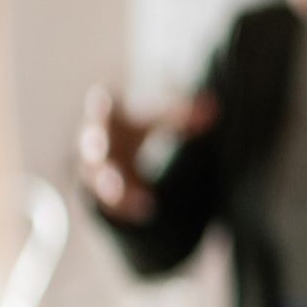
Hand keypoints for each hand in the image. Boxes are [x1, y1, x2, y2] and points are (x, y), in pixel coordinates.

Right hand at [78, 85, 213, 221]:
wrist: (112, 158)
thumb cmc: (133, 130)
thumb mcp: (157, 121)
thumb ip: (182, 116)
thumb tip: (215, 108)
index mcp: (108, 117)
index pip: (102, 106)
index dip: (100, 102)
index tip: (100, 96)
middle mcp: (94, 142)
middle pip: (92, 143)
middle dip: (94, 146)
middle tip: (97, 149)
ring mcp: (94, 169)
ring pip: (96, 177)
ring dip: (109, 185)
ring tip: (122, 192)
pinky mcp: (100, 194)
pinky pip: (108, 202)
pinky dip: (124, 206)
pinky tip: (145, 210)